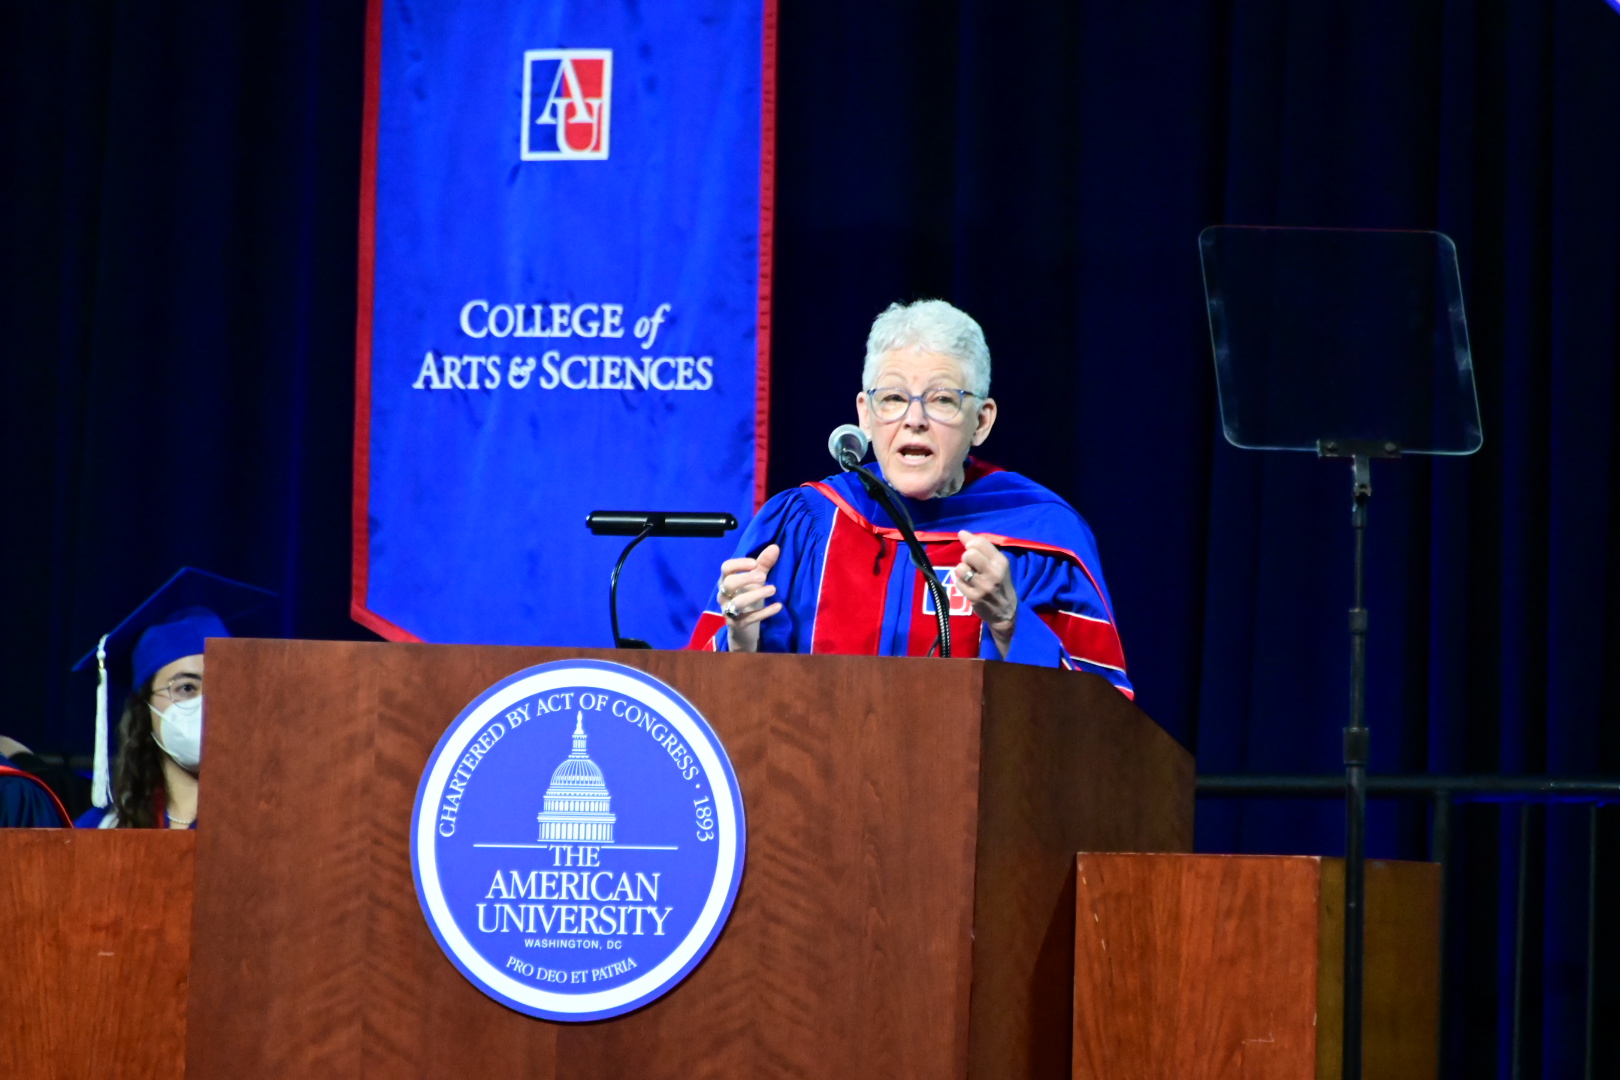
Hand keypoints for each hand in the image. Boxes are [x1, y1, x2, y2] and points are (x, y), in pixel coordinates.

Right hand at [716, 544, 782, 652]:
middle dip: (745, 579)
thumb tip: (775, 547)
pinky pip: (748, 619)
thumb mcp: (755, 580)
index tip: (754, 563)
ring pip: (737, 602)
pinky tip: (778, 606)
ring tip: (773, 589)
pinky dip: (764, 613)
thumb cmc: (748, 597)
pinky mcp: (737, 625)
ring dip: (756, 595)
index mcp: (726, 580)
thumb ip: (763, 564)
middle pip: (728, 584)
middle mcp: (724, 595)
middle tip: (763, 577)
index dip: (738, 564)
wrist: (743, 626)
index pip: (726, 568)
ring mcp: (728, 611)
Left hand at [955, 531, 1017, 656]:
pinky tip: (968, 586)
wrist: (1007, 613)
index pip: (979, 542)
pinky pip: (957, 582)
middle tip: (971, 566)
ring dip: (961, 571)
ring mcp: (984, 586)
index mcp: (1001, 561)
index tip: (972, 551)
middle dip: (966, 558)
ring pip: (960, 568)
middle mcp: (994, 572)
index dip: (970, 544)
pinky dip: (960, 583)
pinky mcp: (974, 597)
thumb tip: (961, 532)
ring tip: (968, 576)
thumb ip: (980, 547)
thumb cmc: (1000, 584)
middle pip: (969, 554)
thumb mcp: (996, 565)